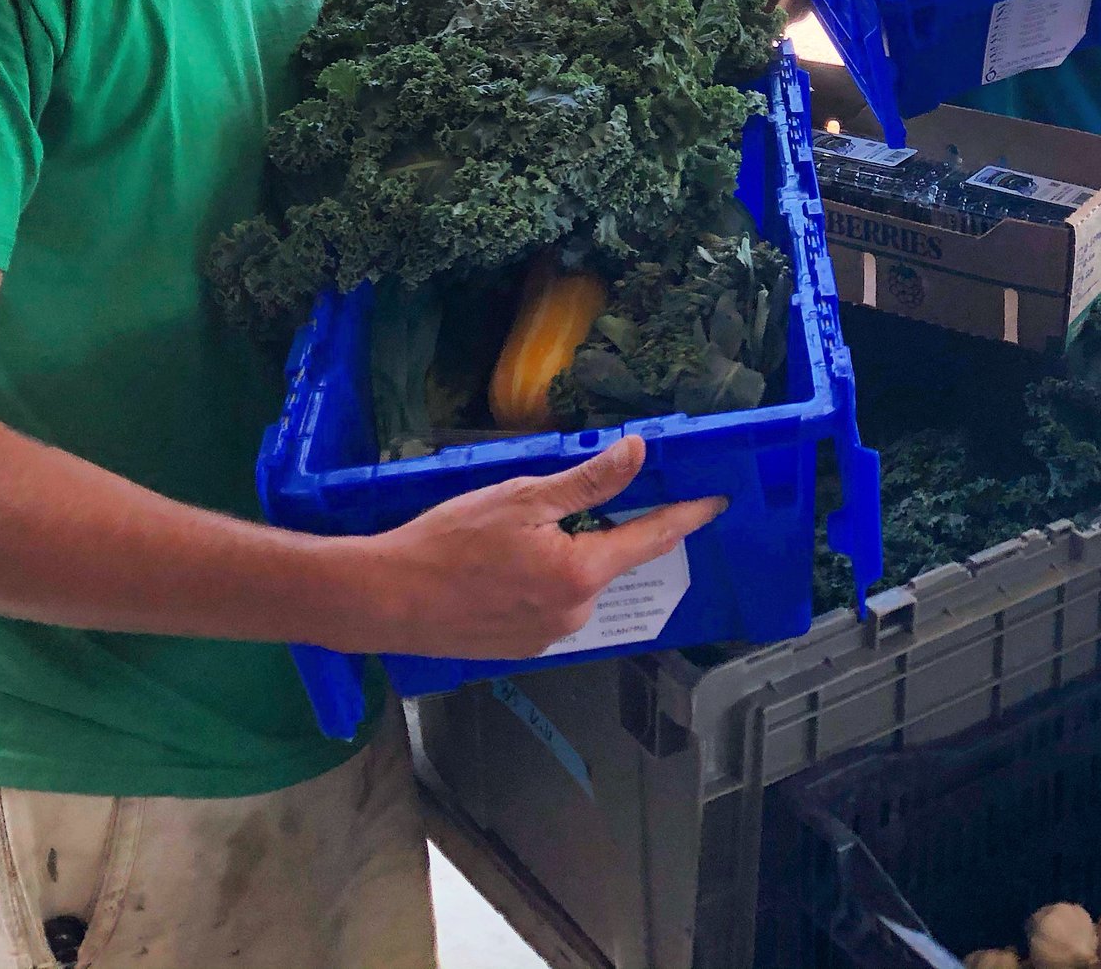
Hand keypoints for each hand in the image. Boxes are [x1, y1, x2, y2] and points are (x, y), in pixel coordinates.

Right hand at [350, 437, 726, 660]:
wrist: (385, 599)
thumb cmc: (449, 542)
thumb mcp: (523, 497)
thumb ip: (588, 481)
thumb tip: (638, 453)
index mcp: (581, 574)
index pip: (652, 538)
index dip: (686, 516)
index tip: (715, 503)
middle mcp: (575, 614)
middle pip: (609, 560)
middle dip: (600, 529)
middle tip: (558, 503)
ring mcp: (548, 637)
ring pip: (577, 582)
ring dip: (565, 555)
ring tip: (511, 537)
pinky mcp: (522, 647)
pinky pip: (550, 604)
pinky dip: (541, 580)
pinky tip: (500, 566)